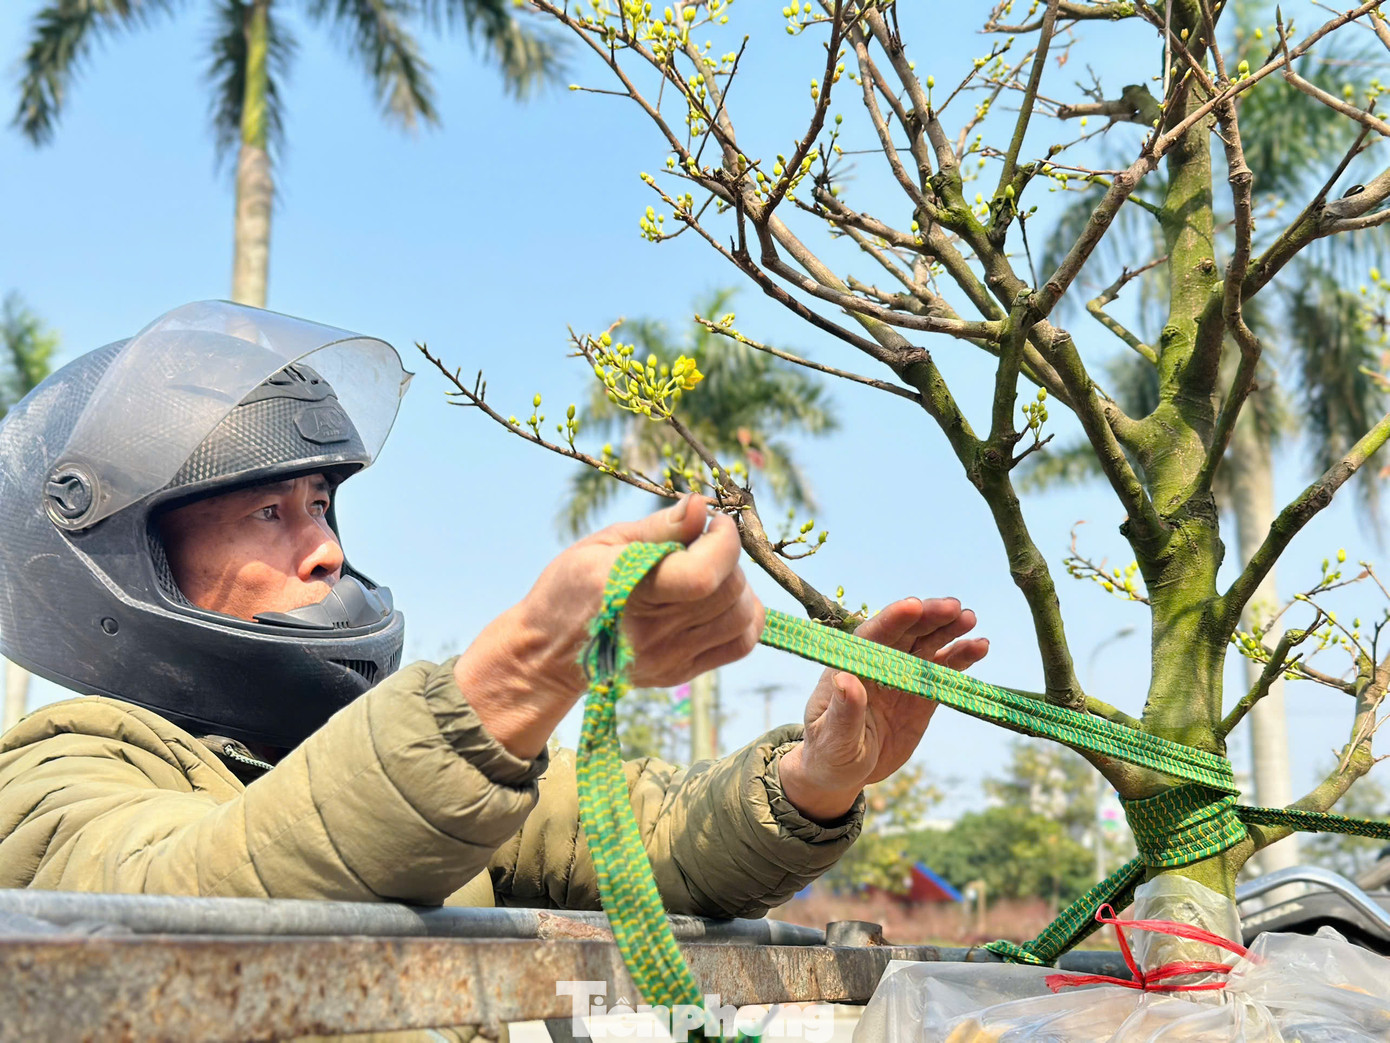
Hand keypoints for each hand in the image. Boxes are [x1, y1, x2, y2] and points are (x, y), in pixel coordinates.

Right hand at [453, 495, 762, 758]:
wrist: (549, 653)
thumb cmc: (572, 587)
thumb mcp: (603, 544)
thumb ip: (659, 527)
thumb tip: (701, 506)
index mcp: (628, 590)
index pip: (703, 576)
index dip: (724, 542)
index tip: (715, 522)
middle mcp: (653, 632)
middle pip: (728, 592)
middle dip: (730, 557)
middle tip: (707, 543)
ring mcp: (670, 657)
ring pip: (741, 618)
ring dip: (739, 586)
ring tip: (713, 571)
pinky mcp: (681, 672)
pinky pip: (740, 643)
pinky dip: (744, 616)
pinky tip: (721, 599)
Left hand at [778, 597, 988, 822]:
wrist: (842, 772)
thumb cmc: (827, 753)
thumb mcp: (832, 739)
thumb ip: (843, 712)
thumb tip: (845, 679)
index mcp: (850, 669)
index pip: (871, 637)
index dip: (891, 620)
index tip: (912, 606)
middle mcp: (877, 666)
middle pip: (904, 633)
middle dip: (928, 618)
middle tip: (954, 608)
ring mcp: (902, 679)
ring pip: (927, 646)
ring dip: (948, 630)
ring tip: (970, 619)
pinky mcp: (921, 696)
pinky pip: (944, 673)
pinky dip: (961, 658)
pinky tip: (980, 646)